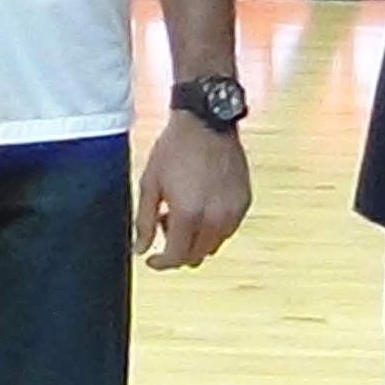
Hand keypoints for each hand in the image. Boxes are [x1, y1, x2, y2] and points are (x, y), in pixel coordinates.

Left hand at [135, 116, 252, 270]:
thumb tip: (140, 250)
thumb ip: (144, 221)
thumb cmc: (175, 149)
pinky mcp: (245, 201)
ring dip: (196, 239)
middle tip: (164, 222)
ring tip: (182, 210)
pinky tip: (200, 203)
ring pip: (214, 244)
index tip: (151, 259)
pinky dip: (213, 227)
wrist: (207, 121)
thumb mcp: (150, 183)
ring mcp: (234, 210)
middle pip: (197, 255)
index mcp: (190, 214)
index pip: (177, 256)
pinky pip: (228, 228)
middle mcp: (216, 217)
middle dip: (177, 250)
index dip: (162, 263)